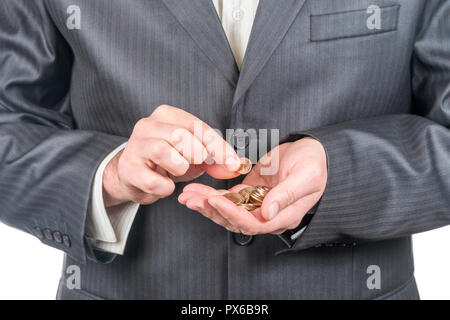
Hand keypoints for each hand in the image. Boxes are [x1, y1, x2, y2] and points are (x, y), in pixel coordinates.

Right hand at [102, 105, 241, 207]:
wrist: (134, 176)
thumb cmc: (167, 161)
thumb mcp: (194, 157)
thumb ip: (215, 160)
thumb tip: (235, 167)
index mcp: (167, 115)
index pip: (197, 127)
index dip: (218, 147)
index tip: (234, 164)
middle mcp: (148, 125)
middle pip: (180, 135)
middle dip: (198, 154)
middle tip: (201, 164)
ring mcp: (135, 146)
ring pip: (163, 151)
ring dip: (179, 167)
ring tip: (179, 172)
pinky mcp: (128, 169)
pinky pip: (152, 180)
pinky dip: (165, 187)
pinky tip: (166, 186)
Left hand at [178, 138, 326, 234]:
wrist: (314, 151)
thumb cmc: (315, 163)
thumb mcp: (306, 177)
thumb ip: (287, 196)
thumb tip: (268, 213)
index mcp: (283, 216)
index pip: (252, 223)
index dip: (231, 214)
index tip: (213, 201)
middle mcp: (268, 215)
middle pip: (235, 220)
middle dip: (211, 210)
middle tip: (191, 199)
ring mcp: (258, 205)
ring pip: (228, 210)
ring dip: (207, 204)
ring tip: (188, 196)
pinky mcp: (251, 192)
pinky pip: (229, 197)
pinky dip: (213, 195)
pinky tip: (198, 190)